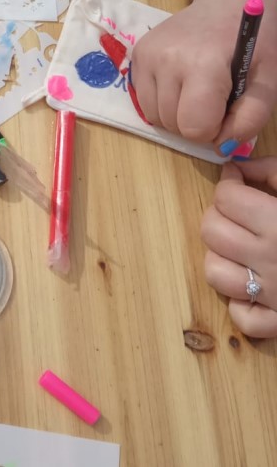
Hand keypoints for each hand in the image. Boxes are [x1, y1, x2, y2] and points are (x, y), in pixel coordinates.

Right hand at [131, 0, 276, 152]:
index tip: (226, 113)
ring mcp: (146, 55)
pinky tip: (180, 82)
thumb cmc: (254, 42)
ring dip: (176, 115)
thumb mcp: (268, 81)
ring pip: (153, 116)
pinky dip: (162, 100)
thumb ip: (250, 118)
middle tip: (214, 101)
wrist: (228, 2)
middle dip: (195, 123)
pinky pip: (143, 99)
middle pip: (172, 124)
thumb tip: (222, 146)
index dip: (214, 130)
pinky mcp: (136, 54)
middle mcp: (166, 59)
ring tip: (196, 92)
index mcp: (202, 64)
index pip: (193, 127)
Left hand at [201, 157, 276, 337]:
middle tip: (239, 213)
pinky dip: (241, 302)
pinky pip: (241, 317)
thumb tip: (237, 165)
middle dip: (220, 216)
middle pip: (212, 231)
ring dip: (222, 257)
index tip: (239, 182)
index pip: (227, 198)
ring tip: (243, 248)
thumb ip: (274, 172)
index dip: (231, 186)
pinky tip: (255, 285)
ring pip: (215, 273)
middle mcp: (271, 261)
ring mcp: (273, 296)